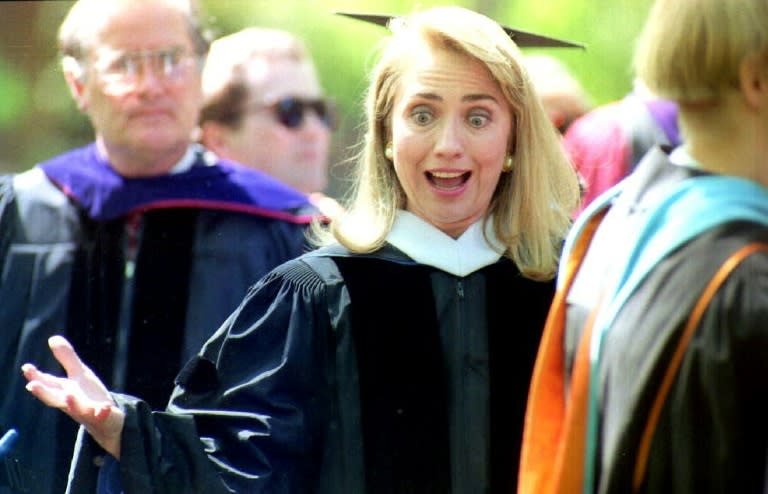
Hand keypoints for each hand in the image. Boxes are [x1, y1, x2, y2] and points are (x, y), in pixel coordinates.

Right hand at [22, 335, 124, 458]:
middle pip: (55, 399)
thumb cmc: (88, 396)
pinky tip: (104, 407)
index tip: (26, 368)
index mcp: (64, 391)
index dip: (36, 377)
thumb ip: (67, 358)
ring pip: (77, 409)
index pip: (48, 383)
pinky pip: (102, 415)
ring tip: (68, 395)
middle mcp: (71, 402)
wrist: (107, 421)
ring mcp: (86, 411)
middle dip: (44, 393)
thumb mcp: (79, 374)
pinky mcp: (102, 417)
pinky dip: (102, 411)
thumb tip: (52, 338)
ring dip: (72, 403)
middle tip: (31, 386)